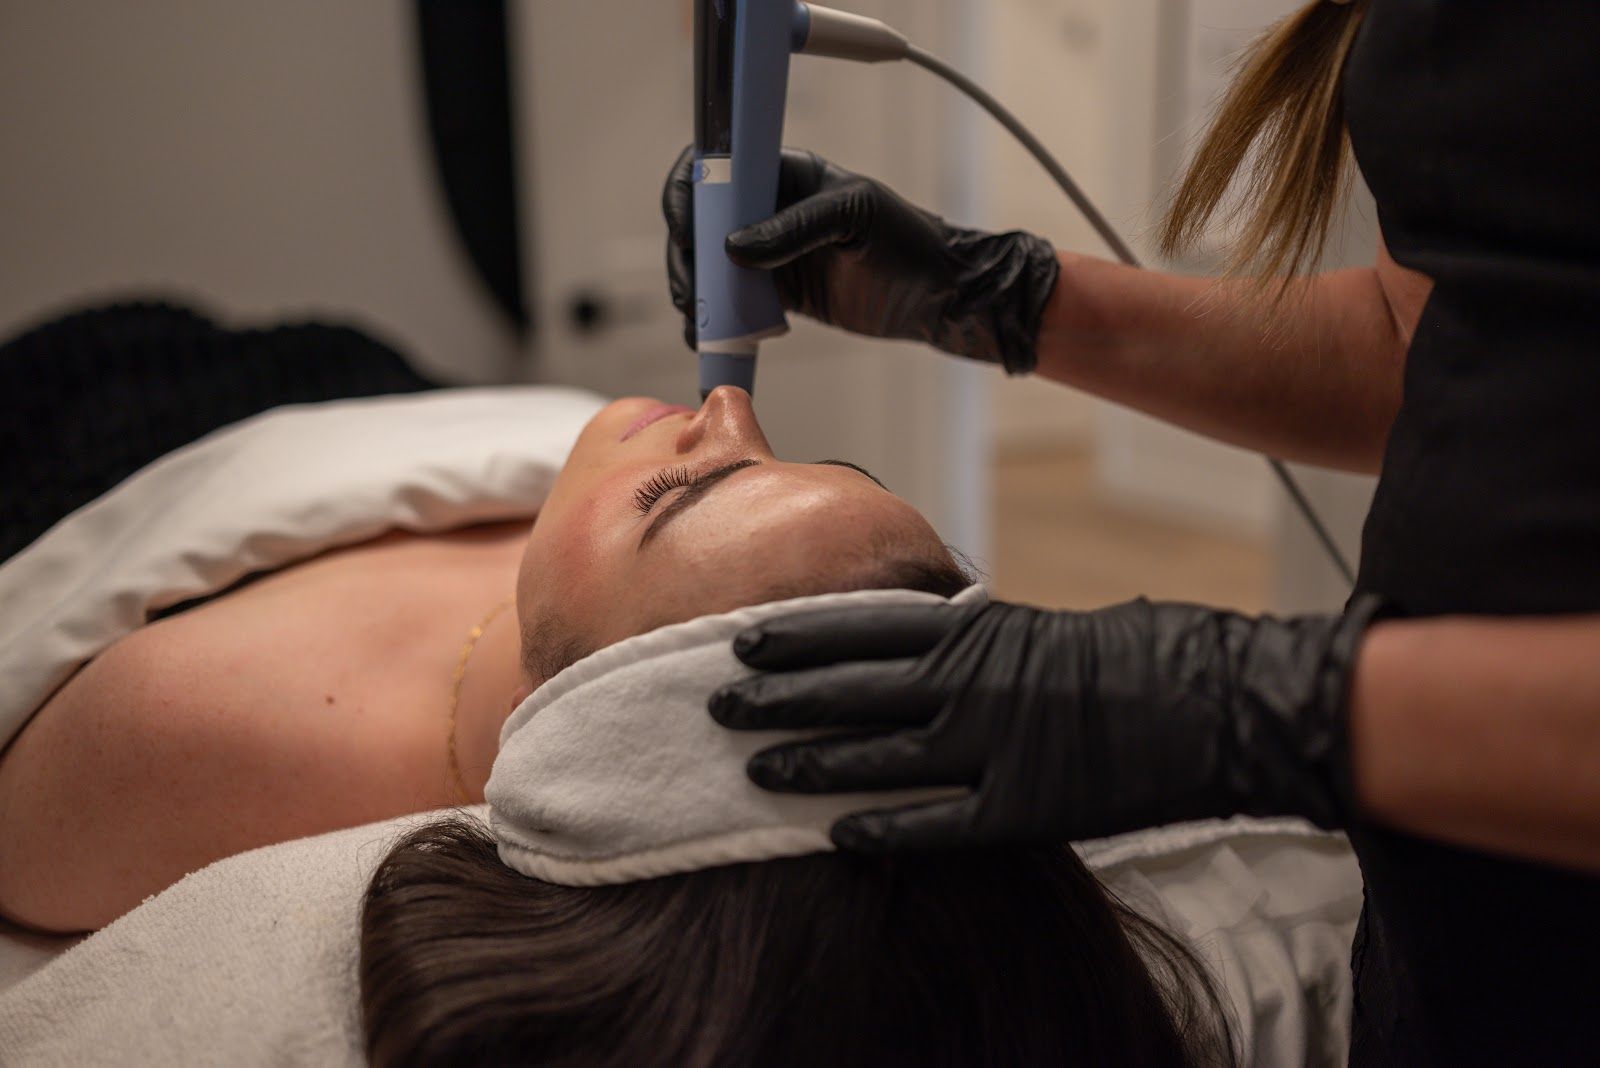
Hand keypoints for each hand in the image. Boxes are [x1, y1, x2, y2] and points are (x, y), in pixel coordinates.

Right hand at [662, 145, 1060, 372]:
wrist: (937, 295)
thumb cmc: (907, 241)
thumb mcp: (855, 218)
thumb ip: (796, 228)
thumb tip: (734, 248)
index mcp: (784, 172)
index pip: (717, 167)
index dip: (690, 195)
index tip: (688, 232)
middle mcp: (768, 208)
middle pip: (701, 224)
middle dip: (686, 257)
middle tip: (692, 294)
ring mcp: (769, 252)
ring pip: (709, 267)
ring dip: (696, 294)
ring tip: (699, 324)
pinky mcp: (777, 293)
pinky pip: (732, 304)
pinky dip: (716, 322)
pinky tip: (711, 340)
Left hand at [709, 596, 1383, 851]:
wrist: (1223, 701)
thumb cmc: (1143, 652)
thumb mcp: (1044, 628)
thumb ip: (975, 641)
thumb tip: (924, 645)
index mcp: (975, 633)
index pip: (857, 629)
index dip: (794, 637)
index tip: (742, 640)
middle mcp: (967, 686)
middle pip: (845, 691)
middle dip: (775, 698)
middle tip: (714, 704)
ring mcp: (990, 748)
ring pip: (873, 755)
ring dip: (808, 761)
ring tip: (752, 766)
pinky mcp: (1021, 807)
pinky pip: (933, 822)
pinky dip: (879, 827)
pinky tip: (831, 835)